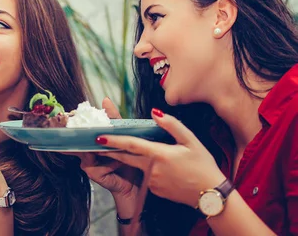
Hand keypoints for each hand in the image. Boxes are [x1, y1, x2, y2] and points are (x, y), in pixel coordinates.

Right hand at [77, 98, 141, 209]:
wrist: (135, 185)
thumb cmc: (129, 160)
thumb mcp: (123, 136)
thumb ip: (113, 119)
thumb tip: (104, 99)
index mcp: (91, 142)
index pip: (79, 129)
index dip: (72, 122)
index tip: (66, 114)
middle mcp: (85, 151)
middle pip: (79, 138)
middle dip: (80, 132)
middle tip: (82, 123)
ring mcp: (87, 162)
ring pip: (89, 148)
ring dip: (103, 146)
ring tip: (114, 146)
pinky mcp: (92, 171)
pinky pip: (98, 160)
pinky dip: (110, 160)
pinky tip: (120, 163)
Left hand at [97, 108, 225, 206]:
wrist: (210, 196)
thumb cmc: (203, 166)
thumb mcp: (191, 141)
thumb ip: (172, 125)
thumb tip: (154, 112)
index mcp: (159, 155)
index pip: (130, 145)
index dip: (113, 141)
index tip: (99, 137)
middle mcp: (151, 169)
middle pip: (126, 157)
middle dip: (111, 150)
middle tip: (97, 142)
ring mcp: (151, 182)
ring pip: (135, 166)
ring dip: (127, 158)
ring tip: (121, 148)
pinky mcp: (154, 190)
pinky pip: (144, 175)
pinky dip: (143, 168)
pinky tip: (154, 165)